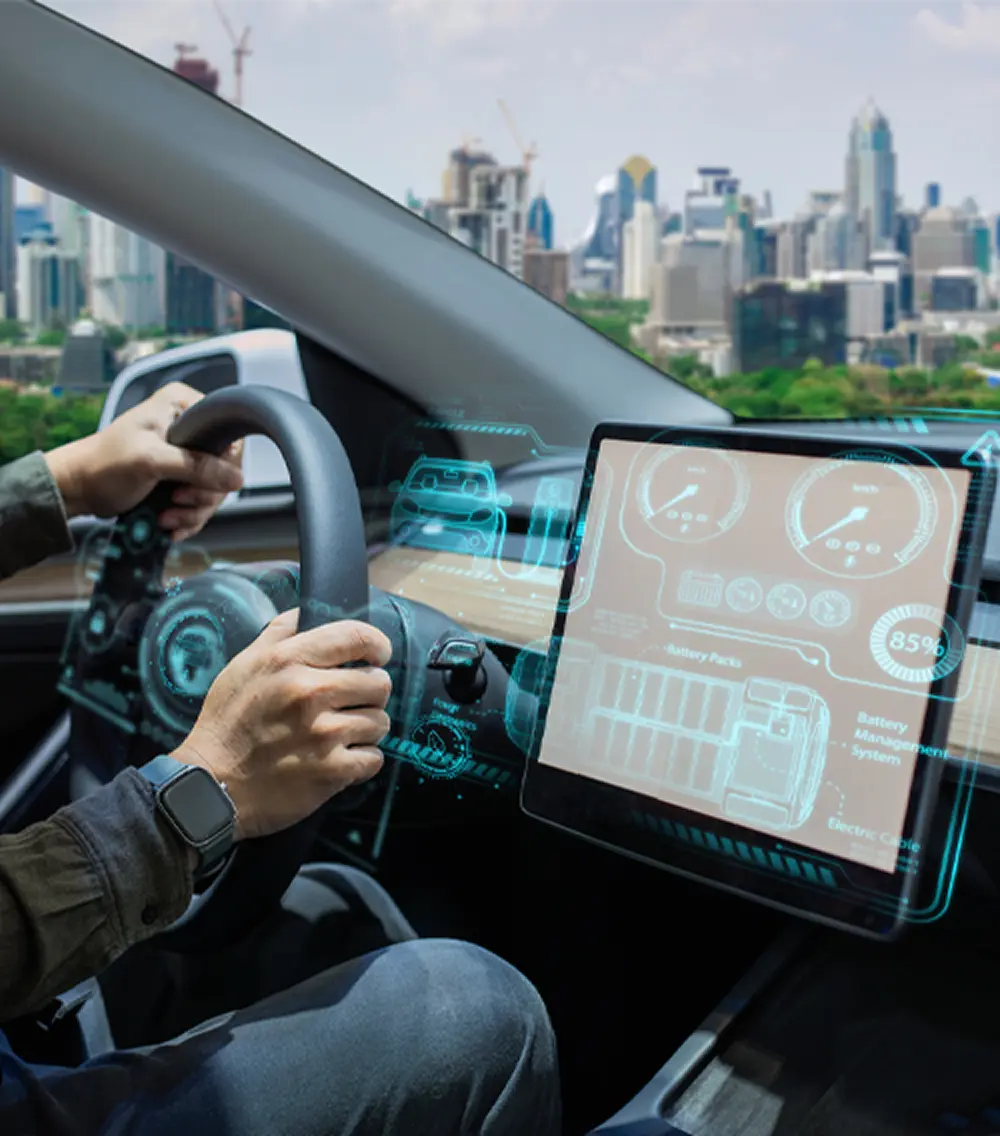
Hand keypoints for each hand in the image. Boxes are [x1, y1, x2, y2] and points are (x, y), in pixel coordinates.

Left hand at [45, 382, 243, 541]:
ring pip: (214, 489)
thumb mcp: (151, 461)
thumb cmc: (105, 464)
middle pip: (224, 467)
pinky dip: (188, 518)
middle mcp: (188, 425)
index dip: (222, 466)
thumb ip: (196, 466)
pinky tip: (169, 524)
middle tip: (178, 502)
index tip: (198, 484)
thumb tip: (236, 479)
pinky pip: (201, 501)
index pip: (227, 435)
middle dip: (203, 495)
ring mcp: (185, 453)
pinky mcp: (180, 477)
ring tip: (168, 518)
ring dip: (194, 511)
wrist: (78, 489)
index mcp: (182, 405)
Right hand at [170, 611, 392, 839]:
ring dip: (365, 728)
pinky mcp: (332, 771)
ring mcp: (324, 733)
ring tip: (340, 733)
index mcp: (289, 660)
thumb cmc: (227, 722)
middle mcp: (311, 692)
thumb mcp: (244, 664)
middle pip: (379, 682)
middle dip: (370, 691)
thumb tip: (309, 611)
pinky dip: (361, 761)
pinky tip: (339, 758)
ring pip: (380, 721)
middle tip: (352, 701)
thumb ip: (280, 633)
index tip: (378, 656)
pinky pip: (374, 758)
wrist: (212, 784)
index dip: (377, 645)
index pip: (358, 637)